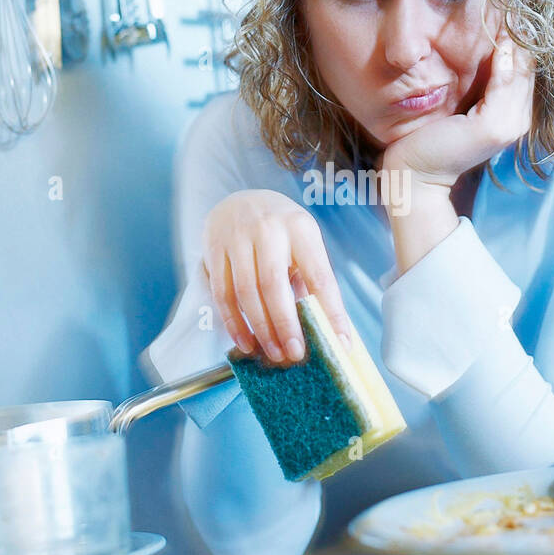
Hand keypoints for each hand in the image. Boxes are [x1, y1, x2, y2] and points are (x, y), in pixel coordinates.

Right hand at [202, 189, 350, 362]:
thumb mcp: (302, 242)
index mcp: (300, 228)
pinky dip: (234, 323)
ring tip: (274, 353)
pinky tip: (246, 342)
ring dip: (261, 329)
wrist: (239, 199)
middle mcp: (268, 229)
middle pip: (274, 285)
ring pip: (246, 292)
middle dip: (286, 325)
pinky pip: (223, 293)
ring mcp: (237, 238)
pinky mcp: (214, 250)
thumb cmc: (279, 230)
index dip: (332, 312)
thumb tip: (329, 329)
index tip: (339, 342)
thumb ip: (311, 280)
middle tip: (295, 354)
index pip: (319, 276)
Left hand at [379, 21, 535, 192]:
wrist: (415, 171)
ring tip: (512, 9)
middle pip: (528, 66)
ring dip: (518, 40)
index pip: (526, 68)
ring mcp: (509, 125)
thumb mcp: (460, 103)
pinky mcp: (493, 126)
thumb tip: (491, 45)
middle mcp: (519, 121)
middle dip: (523, 34)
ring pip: (521, 71)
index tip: (512, 6)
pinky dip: (504, 60)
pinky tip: (499, 40)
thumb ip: (480, 82)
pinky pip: (504, 83)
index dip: (522, 38)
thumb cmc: (431, 136)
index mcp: (512, 114)